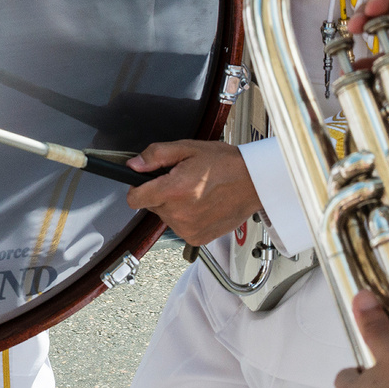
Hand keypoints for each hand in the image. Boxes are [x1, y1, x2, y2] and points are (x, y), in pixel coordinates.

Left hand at [125, 140, 260, 244]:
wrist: (255, 182)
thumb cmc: (225, 164)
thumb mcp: (187, 149)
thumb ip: (155, 156)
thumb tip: (134, 165)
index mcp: (174, 191)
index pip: (135, 199)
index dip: (137, 187)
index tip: (145, 182)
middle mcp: (180, 214)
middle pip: (152, 206)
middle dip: (161, 192)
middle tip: (182, 180)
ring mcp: (189, 229)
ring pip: (166, 216)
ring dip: (175, 205)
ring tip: (196, 191)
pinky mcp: (198, 238)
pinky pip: (180, 227)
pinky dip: (187, 217)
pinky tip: (202, 204)